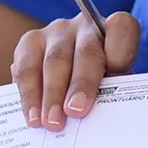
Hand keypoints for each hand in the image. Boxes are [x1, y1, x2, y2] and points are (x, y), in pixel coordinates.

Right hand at [11, 11, 141, 131]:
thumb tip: (99, 117)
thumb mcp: (113, 87)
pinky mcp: (29, 42)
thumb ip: (110, 95)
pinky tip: (33, 115)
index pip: (122, 29)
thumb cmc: (99, 86)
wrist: (70, 82)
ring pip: (53, 61)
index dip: (119, 49)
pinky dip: (29, 95)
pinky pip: (25, 68)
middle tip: (75, 111)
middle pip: (85, 52)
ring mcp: (55, 32)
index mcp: (114, 30)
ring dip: (51, 95)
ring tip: (50, 122)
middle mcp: (85, 25)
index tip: (115, 72)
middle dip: (80, 84)